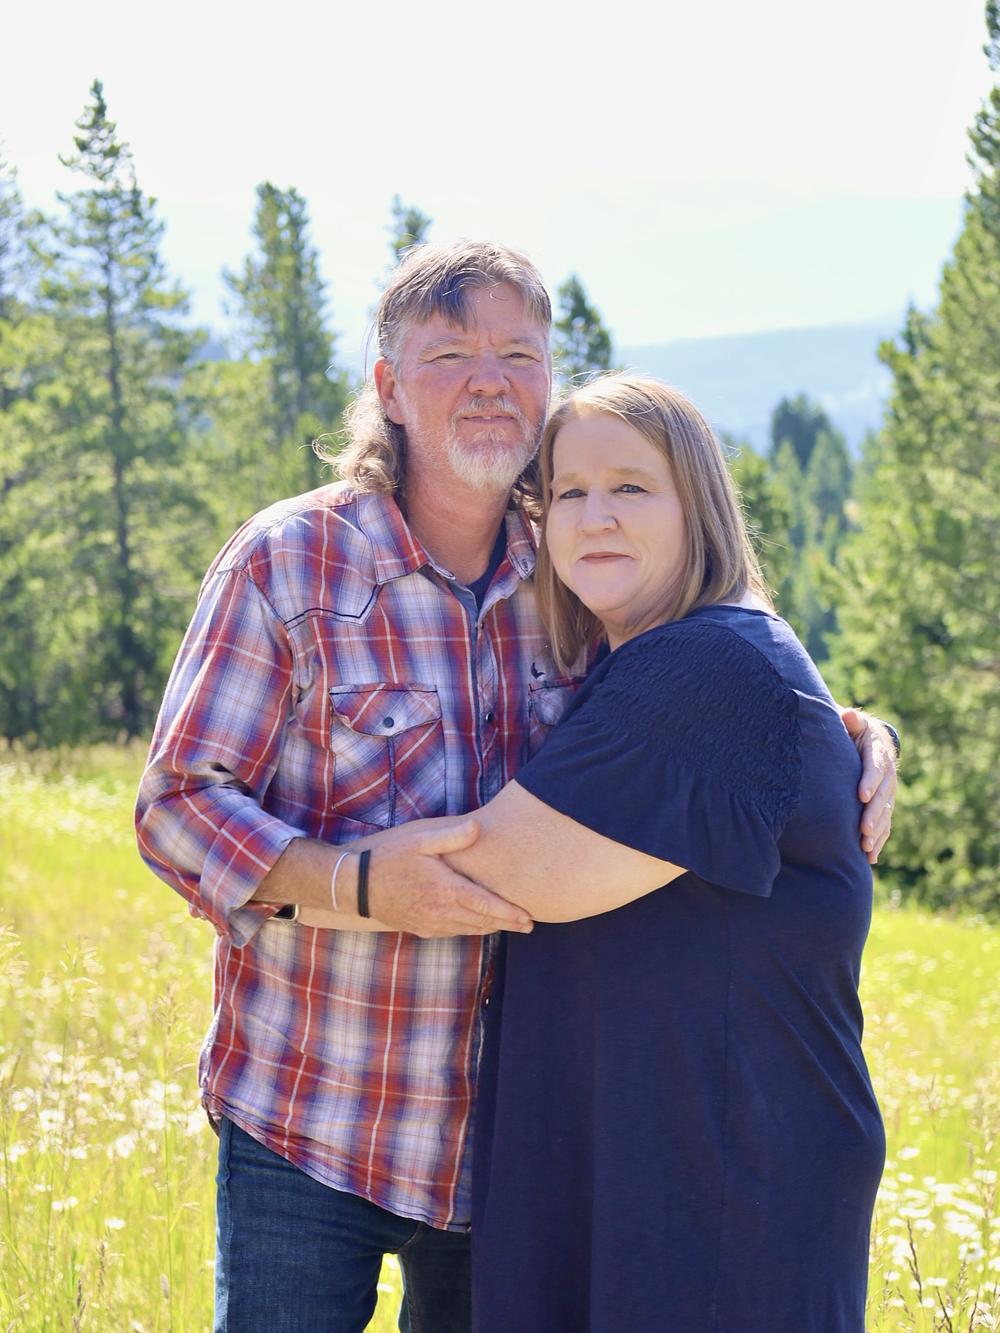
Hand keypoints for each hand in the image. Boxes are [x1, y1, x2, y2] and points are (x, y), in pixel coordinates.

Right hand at [300, 819, 533, 936]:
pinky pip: (453, 933)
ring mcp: (431, 924)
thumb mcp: (418, 839)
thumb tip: (478, 828)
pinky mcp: (421, 929)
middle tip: (528, 925)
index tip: (529, 918)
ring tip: (509, 926)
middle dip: (507, 924)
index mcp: (446, 890)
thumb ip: (451, 836)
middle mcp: (442, 912)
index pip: (486, 906)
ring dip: (491, 928)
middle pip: (483, 922)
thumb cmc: (387, 858)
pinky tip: (477, 926)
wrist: (355, 887)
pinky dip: (471, 930)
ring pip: (469, 930)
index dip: (510, 914)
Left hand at [840, 708, 897, 863]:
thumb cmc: (853, 730)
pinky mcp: (884, 806)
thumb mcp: (854, 723)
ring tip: (866, 847)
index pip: (875, 767)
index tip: (862, 795)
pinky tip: (870, 858)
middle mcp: (887, 775)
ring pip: (885, 814)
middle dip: (874, 814)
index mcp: (878, 752)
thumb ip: (851, 721)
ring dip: (877, 832)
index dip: (869, 781)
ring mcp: (887, 792)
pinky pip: (885, 825)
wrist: (870, 740)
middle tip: (864, 830)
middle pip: (883, 796)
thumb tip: (848, 715)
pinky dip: (879, 841)